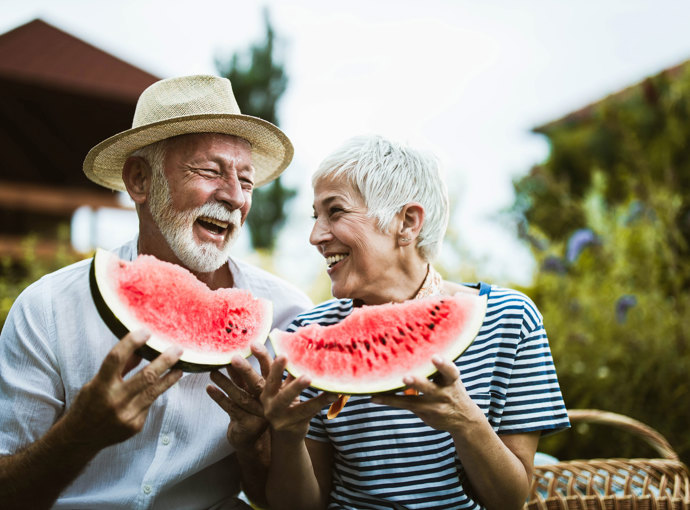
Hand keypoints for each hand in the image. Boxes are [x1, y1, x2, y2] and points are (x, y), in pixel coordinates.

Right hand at [66, 329, 182, 448]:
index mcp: (99, 386)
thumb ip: (119, 367)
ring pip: (155, 391)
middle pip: (146, 376)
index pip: (116, 358)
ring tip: (180, 366)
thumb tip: (140, 348)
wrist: (80, 438)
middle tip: (178, 349)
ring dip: (170, 377)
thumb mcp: (96, 382)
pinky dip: (155, 393)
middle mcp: (114, 401)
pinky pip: (149, 404)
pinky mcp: (135, 425)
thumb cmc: (88, 405)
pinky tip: (161, 386)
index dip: (131, 342)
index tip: (146, 331)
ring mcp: (126, 415)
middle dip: (165, 360)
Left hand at [207, 343, 271, 450]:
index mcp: (274, 388)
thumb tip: (243, 349)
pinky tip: (209, 388)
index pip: (269, 370)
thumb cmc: (255, 407)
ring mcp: (258, 413)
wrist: (256, 439)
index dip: (263, 357)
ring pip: (240, 395)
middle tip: (233, 358)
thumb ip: (252, 373)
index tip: (254, 344)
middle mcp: (268, 400)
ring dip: (225, 383)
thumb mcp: (258, 389)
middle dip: (245, 370)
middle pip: (257, 383)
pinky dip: (219, 398)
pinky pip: (231, 408)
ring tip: (213, 371)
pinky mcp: (246, 423)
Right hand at [261, 355, 334, 441]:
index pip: (267, 375)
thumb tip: (290, 339)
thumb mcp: (280, 385)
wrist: (285, 432)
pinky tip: (335, 396)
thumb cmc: (284, 400)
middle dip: (295, 386)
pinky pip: (312, 413)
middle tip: (307, 377)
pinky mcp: (296, 426)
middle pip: (284, 396)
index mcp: (266, 391)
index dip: (274, 366)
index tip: (282, 355)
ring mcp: (282, 418)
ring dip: (317, 401)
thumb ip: (283, 367)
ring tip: (330, 391)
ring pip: (300, 409)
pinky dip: (324, 404)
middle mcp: (270, 405)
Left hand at [371, 356, 482, 431]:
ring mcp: (433, 405)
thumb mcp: (451, 377)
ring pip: (414, 401)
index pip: (450, 372)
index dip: (443, 365)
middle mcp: (443, 393)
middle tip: (406, 377)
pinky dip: (388, 400)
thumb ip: (438, 366)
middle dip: (418, 383)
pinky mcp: (423, 413)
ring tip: (380, 393)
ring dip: (396, 397)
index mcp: (451, 380)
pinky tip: (374, 397)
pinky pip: (404, 405)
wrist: (463, 419)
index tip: (434, 357)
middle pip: (430, 388)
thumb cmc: (452, 389)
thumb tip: (418, 340)